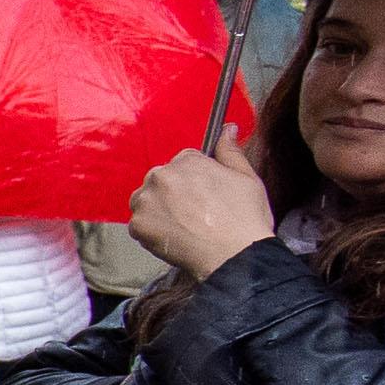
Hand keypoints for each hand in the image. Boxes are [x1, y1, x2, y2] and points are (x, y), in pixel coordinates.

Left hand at [125, 145, 273, 279]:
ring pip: (148, 200)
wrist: (235, 255)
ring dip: (160, 210)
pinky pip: (140, 224)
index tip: (206, 195)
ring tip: (187, 225)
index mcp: (186, 161)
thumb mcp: (247, 177)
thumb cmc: (245, 218)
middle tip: (198, 213)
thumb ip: (230, 151)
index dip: (197, 180)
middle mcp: (161, 176)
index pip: (184, 162)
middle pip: (163, 180)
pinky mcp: (137, 225)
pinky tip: (176, 237)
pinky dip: (153, 231)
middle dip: (176, 193)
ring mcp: (146, 201)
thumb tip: (228, 128)